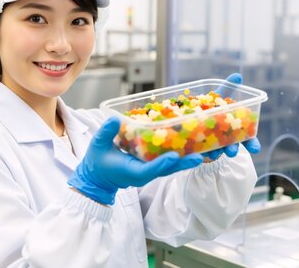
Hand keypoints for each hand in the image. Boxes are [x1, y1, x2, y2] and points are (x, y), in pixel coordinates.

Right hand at [68, 117, 203, 204]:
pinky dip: (178, 156)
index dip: (162, 164)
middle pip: (167, 170)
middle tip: (199, 157)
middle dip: (182, 163)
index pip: (149, 170)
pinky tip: (190, 146)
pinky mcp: (151, 167)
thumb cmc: (97, 163)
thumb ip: (106, 133)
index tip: (174, 157)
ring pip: (170, 167)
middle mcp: (144, 174)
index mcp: (132, 172)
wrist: (97, 178)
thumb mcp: (97, 146)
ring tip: (202, 152)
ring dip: (185, 160)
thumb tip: (115, 120)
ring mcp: (149, 171)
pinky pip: (167, 163)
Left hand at [203, 73, 261, 160]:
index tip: (255, 149)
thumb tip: (237, 76)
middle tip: (232, 152)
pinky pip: (198, 153)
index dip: (252, 143)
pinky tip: (196, 154)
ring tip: (213, 154)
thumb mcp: (218, 97)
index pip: (247, 137)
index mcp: (234, 128)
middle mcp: (225, 138)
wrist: (190, 116)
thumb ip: (228, 88)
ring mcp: (212, 145)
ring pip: (216, 151)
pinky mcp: (198, 149)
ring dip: (215, 153)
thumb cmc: (210, 106)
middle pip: (232, 146)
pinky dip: (198, 154)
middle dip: (233, 149)